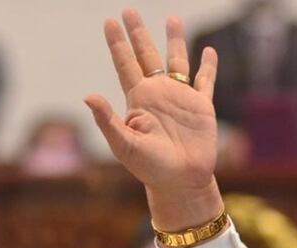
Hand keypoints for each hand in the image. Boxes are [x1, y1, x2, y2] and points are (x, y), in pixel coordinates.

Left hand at [85, 10, 222, 230]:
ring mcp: (180, 99)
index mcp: (138, 100)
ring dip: (174, 41)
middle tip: (129, 10)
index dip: (117, 43)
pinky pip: (205, 81)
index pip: (125, 64)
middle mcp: (158, 94)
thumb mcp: (124, 145)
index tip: (109, 21)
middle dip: (138, 33)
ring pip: (176, 61)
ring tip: (171, 18)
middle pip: (146, 56)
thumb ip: (107, 121)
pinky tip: (208, 52)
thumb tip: (88, 96)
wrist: (180, 182)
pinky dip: (207, 66)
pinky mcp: (201, 107)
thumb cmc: (149, 168)